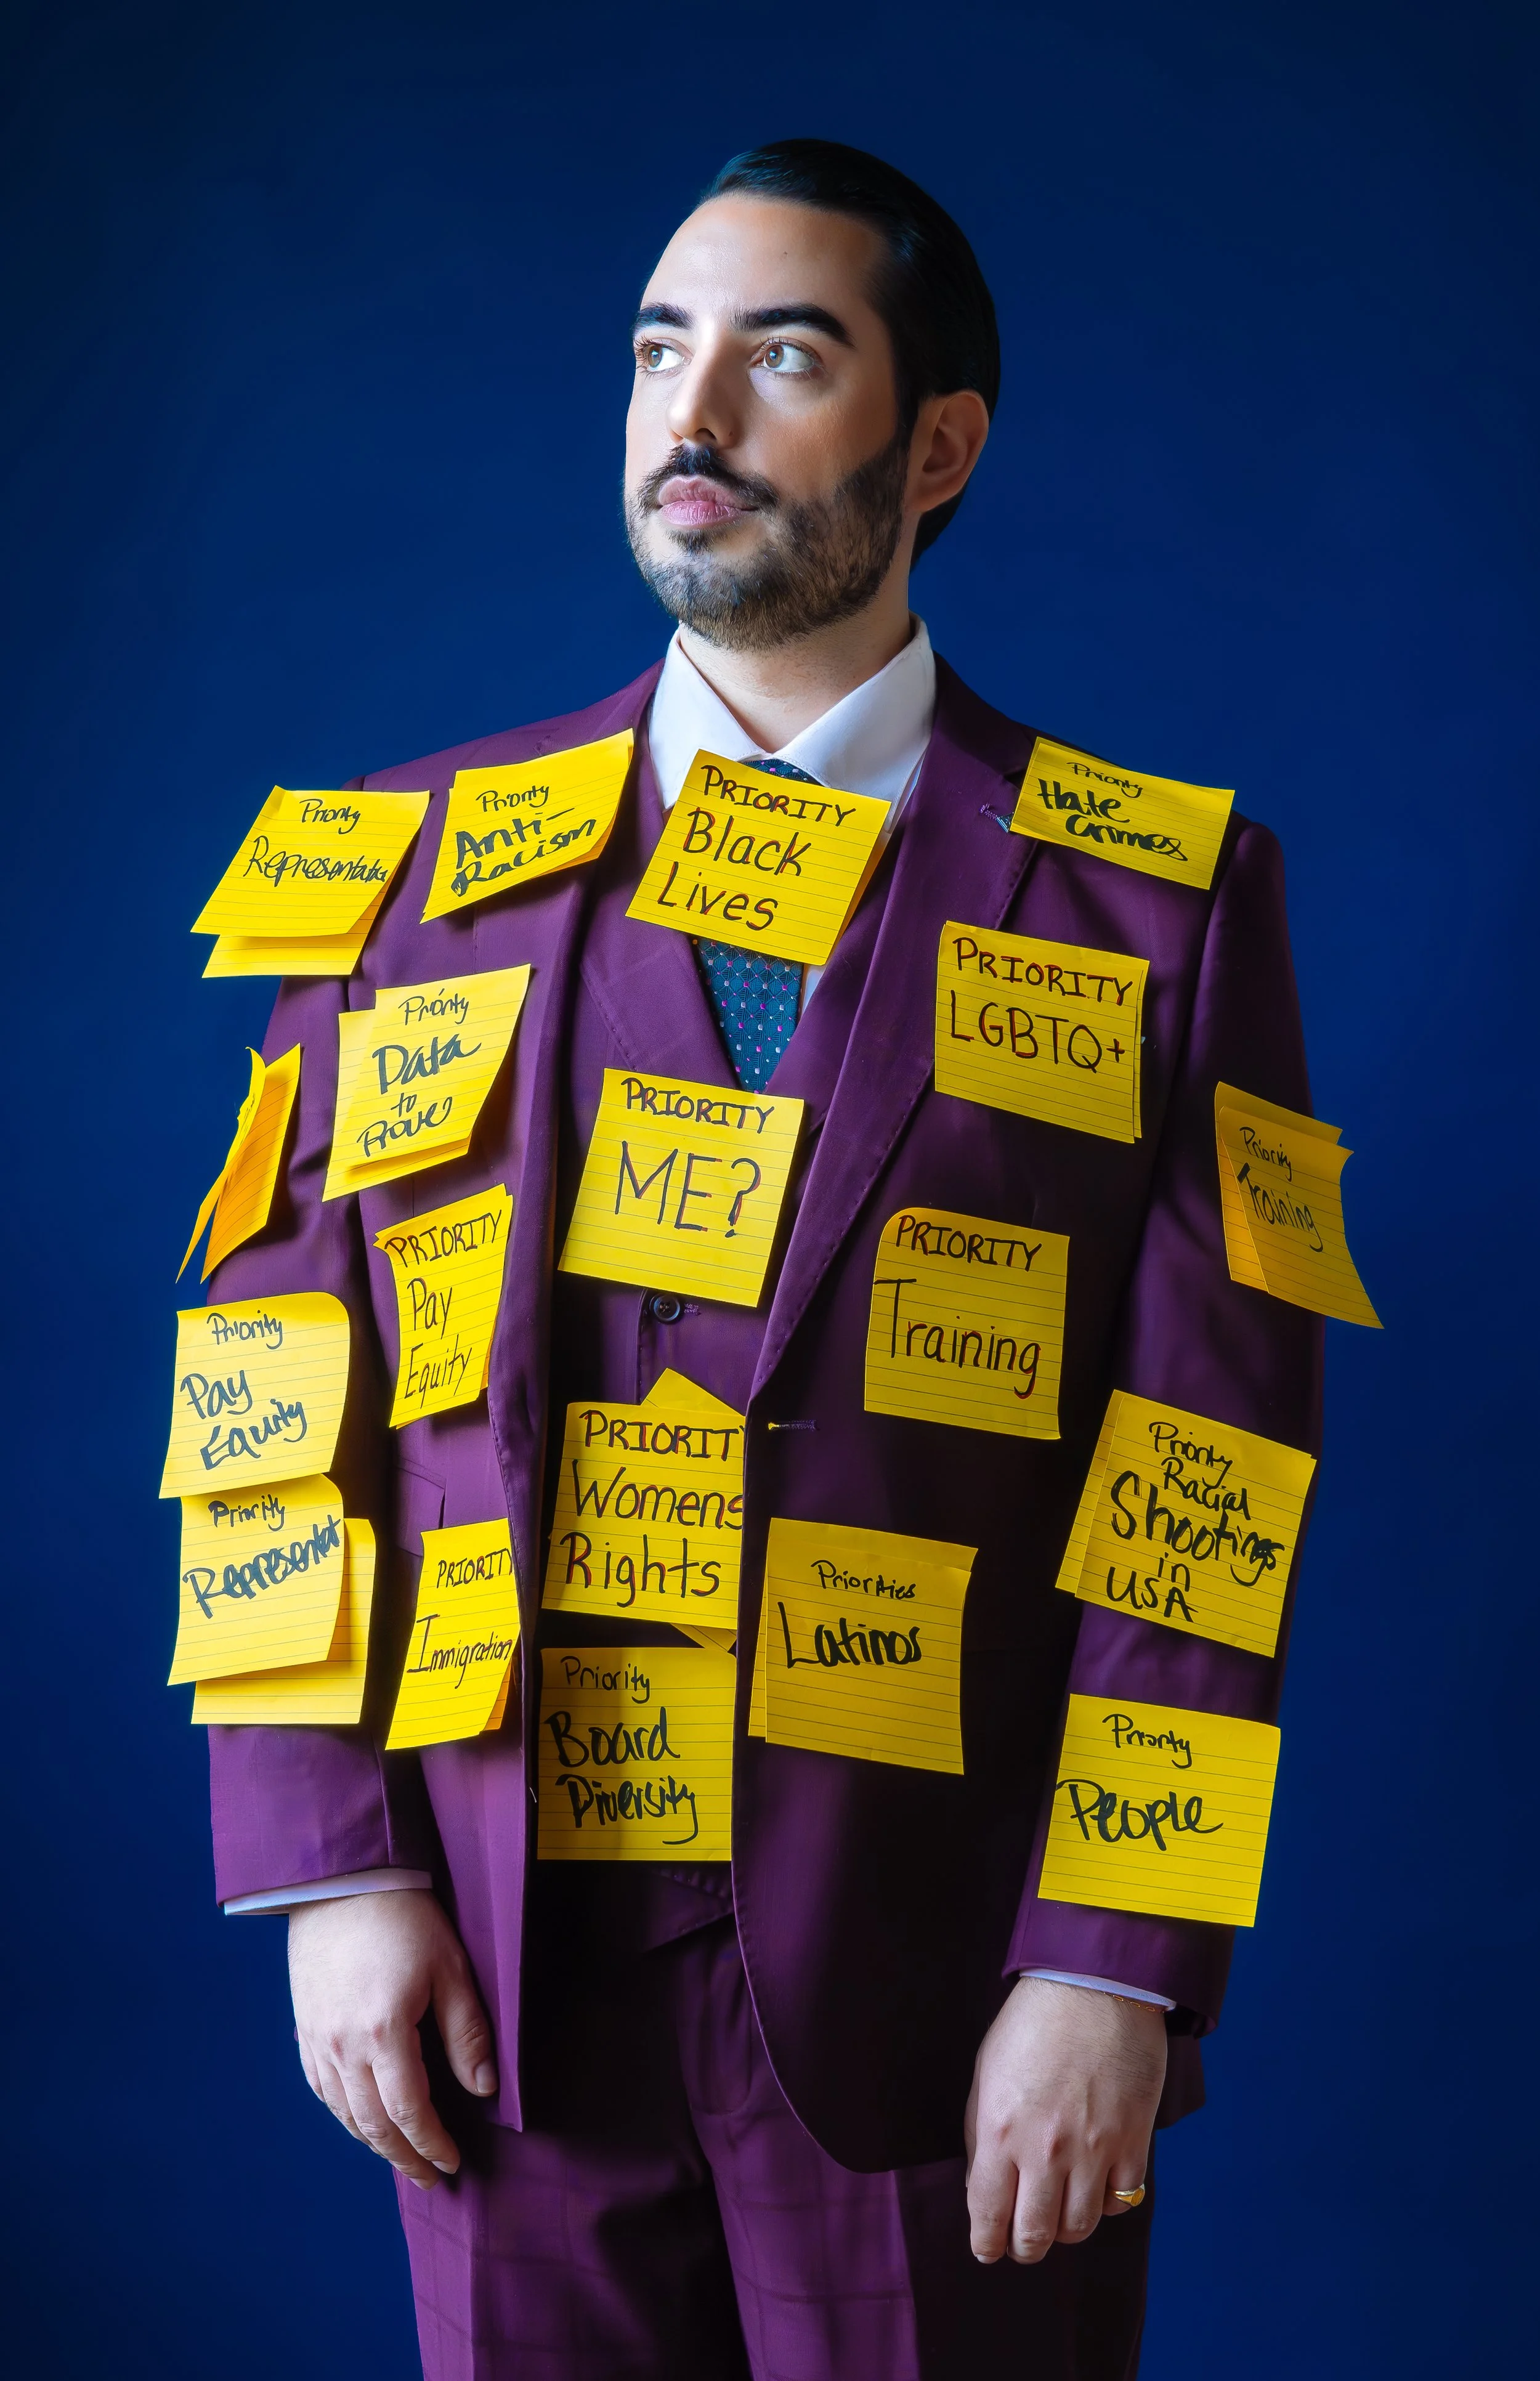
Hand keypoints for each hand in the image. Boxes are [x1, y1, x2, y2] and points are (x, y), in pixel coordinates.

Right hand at [288, 1888, 495, 2189]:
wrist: (343, 1881)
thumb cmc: (404, 1917)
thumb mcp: (450, 1968)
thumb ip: (467, 2032)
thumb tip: (484, 2087)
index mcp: (384, 2033)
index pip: (410, 2111)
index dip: (431, 2143)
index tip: (451, 2163)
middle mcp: (343, 2047)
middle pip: (374, 2123)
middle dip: (404, 2157)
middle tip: (429, 2178)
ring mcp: (317, 2040)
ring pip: (344, 2113)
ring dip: (374, 2144)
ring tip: (401, 2159)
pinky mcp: (304, 2029)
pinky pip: (321, 2090)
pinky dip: (344, 2116)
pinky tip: (361, 2123)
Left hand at [964, 1977, 1166, 2262]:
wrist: (1094, 1986)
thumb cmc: (1032, 2024)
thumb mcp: (986, 2074)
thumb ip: (981, 2136)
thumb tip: (983, 2188)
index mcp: (1000, 2131)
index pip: (988, 2216)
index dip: (987, 2244)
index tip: (988, 2249)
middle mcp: (1045, 2150)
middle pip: (1035, 2235)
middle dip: (1024, 2247)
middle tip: (1023, 2241)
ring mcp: (1093, 2150)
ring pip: (1079, 2227)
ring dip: (1064, 2228)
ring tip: (1058, 2212)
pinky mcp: (1133, 2142)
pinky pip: (1121, 2201)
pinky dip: (1107, 2203)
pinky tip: (1096, 2185)